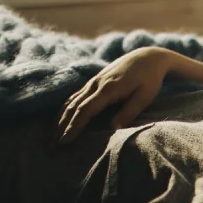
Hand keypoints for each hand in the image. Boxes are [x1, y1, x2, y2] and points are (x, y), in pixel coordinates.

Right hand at [57, 47, 173, 144]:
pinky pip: (74, 96)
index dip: (74, 126)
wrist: (148, 57)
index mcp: (108, 89)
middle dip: (61, 126)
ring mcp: (93, 81)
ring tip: (52, 136)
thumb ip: (129, 112)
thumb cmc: (150, 78)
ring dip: (60, 118)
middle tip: (52, 145)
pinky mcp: (94, 81)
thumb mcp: (145, 96)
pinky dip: (65, 108)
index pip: (85, 110)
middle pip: (72, 106)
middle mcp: (96, 84)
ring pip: (70, 101)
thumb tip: (112, 129)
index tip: (65, 141)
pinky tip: (60, 118)